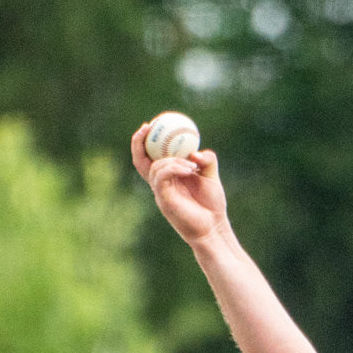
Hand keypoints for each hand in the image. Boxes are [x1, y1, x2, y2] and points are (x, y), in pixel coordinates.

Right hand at [132, 125, 228, 247]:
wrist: (214, 228)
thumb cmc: (212, 205)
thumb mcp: (211, 176)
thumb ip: (206, 159)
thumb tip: (195, 152)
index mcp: (168, 177)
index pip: (150, 157)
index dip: (146, 140)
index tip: (152, 124)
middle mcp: (160, 184)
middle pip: (140, 161)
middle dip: (138, 142)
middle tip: (148, 127)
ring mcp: (160, 192)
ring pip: (155, 167)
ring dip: (173, 160)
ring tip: (192, 165)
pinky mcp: (163, 199)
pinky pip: (162, 176)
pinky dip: (174, 167)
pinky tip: (189, 169)